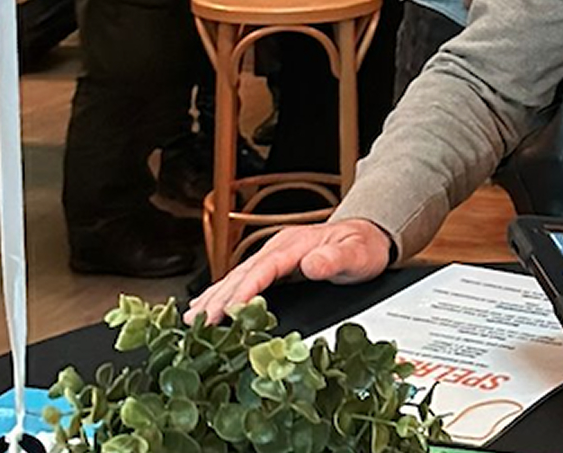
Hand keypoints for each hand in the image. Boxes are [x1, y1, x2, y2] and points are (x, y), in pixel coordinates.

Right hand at [188, 219, 392, 323]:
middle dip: (217, 299)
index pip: (261, 269)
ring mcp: (274, 256)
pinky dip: (223, 294)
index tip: (224, 311)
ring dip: (213, 298)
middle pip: (241, 274)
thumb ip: (337, 258)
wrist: (371, 236)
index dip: (242, 291)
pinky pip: (243, 280)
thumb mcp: (358, 253)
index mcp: (293, 244)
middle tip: (197, 325)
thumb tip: (313, 263)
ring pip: (236, 277)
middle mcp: (278, 248)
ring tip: (191, 320)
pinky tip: (207, 307)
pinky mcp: (274, 266)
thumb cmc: (365, 246)